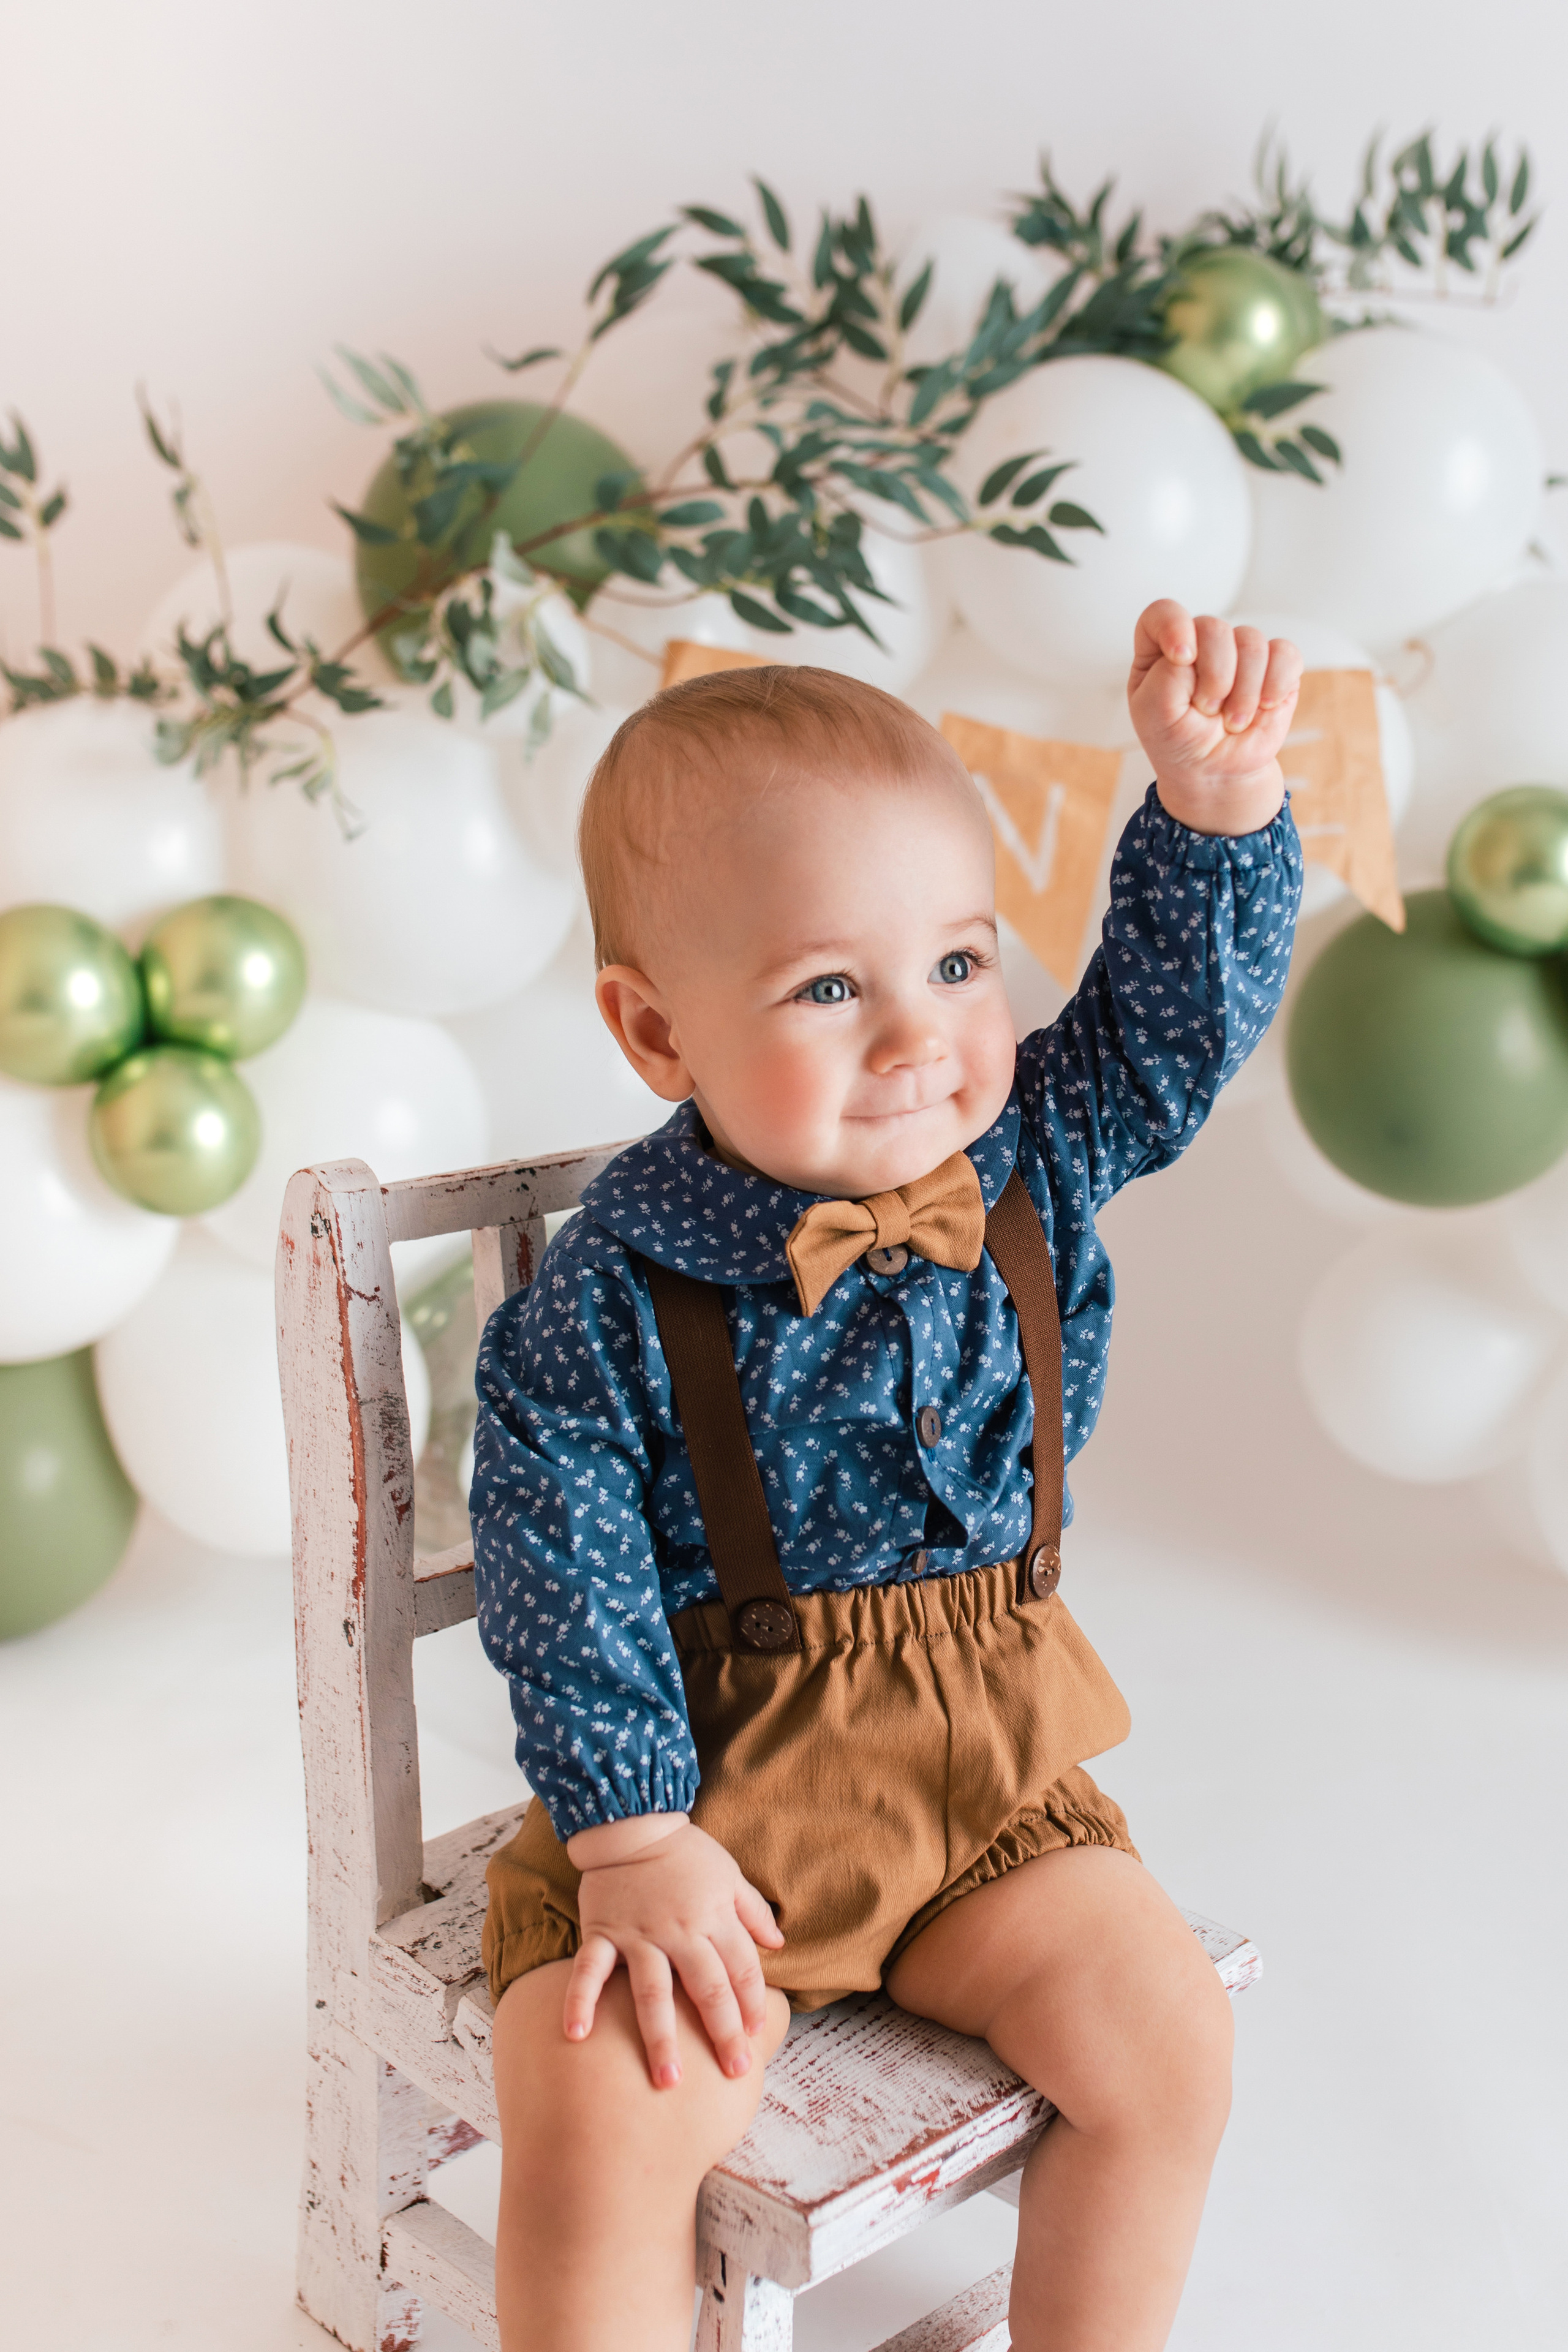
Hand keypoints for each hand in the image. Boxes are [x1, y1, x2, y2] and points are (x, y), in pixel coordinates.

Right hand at [563, 1813, 784, 2088]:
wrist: (633, 1821)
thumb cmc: (685, 1852)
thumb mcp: (729, 1874)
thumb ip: (753, 1912)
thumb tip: (778, 1945)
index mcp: (713, 1918)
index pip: (741, 1969)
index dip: (752, 2004)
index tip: (756, 2037)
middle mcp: (679, 1932)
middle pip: (706, 1989)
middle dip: (722, 2033)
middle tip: (733, 2072)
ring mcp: (638, 1935)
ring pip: (653, 1992)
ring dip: (660, 2038)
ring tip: (669, 2080)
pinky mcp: (603, 1932)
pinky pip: (589, 1971)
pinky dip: (580, 2001)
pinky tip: (577, 2036)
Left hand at [1128, 600, 1302, 837]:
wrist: (1215, 771)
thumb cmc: (1178, 741)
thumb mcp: (1154, 715)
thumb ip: (1165, 677)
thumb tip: (1195, 649)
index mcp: (1161, 648)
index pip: (1163, 613)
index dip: (1174, 626)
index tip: (1183, 658)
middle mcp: (1201, 642)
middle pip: (1213, 627)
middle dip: (1214, 677)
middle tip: (1207, 711)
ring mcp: (1239, 651)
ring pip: (1251, 641)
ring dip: (1243, 691)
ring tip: (1233, 721)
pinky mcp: (1275, 665)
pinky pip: (1285, 653)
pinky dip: (1275, 684)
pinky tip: (1264, 707)